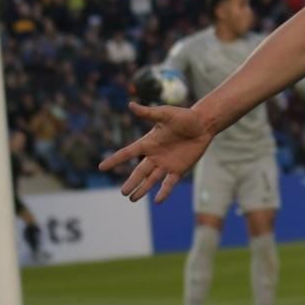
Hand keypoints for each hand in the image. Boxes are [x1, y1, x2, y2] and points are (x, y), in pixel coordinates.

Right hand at [98, 102, 213, 202]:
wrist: (204, 124)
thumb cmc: (184, 117)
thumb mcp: (165, 114)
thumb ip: (149, 113)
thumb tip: (130, 104)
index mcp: (149, 142)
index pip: (128, 152)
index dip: (115, 159)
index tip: (101, 167)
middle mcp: (155, 156)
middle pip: (139, 171)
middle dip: (131, 182)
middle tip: (123, 192)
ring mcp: (166, 164)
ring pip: (151, 180)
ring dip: (142, 189)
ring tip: (132, 199)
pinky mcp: (179, 169)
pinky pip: (169, 183)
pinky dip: (164, 192)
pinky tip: (158, 200)